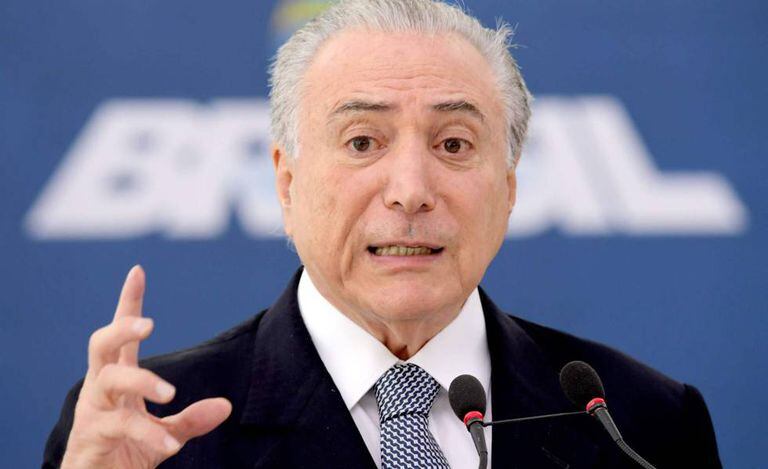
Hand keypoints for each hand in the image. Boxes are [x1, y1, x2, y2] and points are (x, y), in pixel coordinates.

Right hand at [61, 266, 231, 468]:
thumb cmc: (125, 453)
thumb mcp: (165, 434)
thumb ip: (191, 419)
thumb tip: (226, 405)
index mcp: (117, 378)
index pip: (120, 334)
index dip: (128, 302)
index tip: (138, 271)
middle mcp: (101, 388)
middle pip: (102, 345)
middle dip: (122, 328)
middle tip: (148, 324)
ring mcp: (93, 410)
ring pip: (109, 381)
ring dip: (141, 382)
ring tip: (169, 393)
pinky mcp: (92, 436)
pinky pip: (120, 427)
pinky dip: (148, 433)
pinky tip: (170, 442)